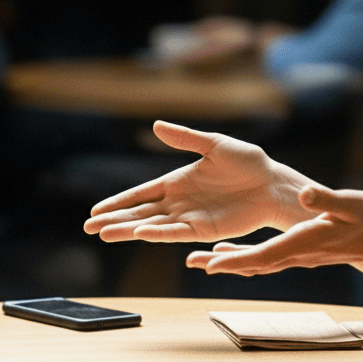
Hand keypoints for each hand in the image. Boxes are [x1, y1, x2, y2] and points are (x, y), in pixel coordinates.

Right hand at [83, 121, 312, 243]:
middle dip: (114, 220)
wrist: (273, 183)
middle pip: (139, 213)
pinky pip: (176, 233)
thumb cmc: (247, 162)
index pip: (140, 194)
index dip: (117, 202)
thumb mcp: (214, 144)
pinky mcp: (205, 229)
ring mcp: (190, 217)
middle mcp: (179, 202)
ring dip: (128, 230)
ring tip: (105, 235)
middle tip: (89, 229)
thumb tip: (156, 126)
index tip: (95, 211)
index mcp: (176, 181)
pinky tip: (140, 233)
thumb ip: (186, 138)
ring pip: (152, 226)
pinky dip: (157, 234)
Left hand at [188, 186, 362, 274]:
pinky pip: (264, 258)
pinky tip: (226, 251)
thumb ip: (326, 200)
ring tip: (199, 260)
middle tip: (192, 262)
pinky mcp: (298, 252)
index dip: (237, 260)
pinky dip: (242, 257)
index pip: (264, 255)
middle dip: (222, 265)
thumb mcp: (350, 203)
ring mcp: (296, 256)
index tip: (212, 265)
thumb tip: (304, 194)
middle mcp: (296, 254)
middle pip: (253, 263)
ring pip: (255, 263)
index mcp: (303, 242)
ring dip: (228, 262)